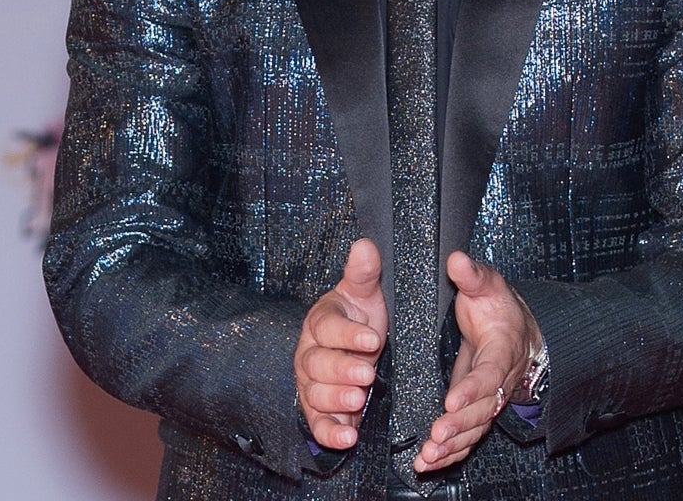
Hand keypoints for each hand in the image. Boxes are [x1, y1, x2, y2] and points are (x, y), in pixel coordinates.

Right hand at [294, 238, 386, 450]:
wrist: (354, 351)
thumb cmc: (358, 320)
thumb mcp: (365, 295)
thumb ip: (364, 273)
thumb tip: (365, 245)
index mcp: (321, 323)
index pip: (327, 327)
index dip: (348, 334)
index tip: (373, 338)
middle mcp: (310, 355)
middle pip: (317, 364)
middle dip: (341, 369)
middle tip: (366, 374)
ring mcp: (312, 385)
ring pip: (316, 394)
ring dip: (336, 399)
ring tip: (358, 400)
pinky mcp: (319, 413)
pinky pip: (319, 425)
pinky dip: (331, 434)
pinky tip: (348, 438)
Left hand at [412, 252, 540, 473]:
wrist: (517, 329)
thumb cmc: (498, 307)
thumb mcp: (488, 284)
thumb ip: (472, 275)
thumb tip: (456, 259)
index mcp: (503, 351)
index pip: (489, 374)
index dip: (472, 389)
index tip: (451, 400)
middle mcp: (499, 381)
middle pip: (482, 409)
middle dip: (459, 425)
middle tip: (436, 437)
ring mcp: (489, 398)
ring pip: (474, 428)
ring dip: (453, 446)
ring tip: (429, 457)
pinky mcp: (477, 409)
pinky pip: (467, 435)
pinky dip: (451, 451)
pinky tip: (429, 463)